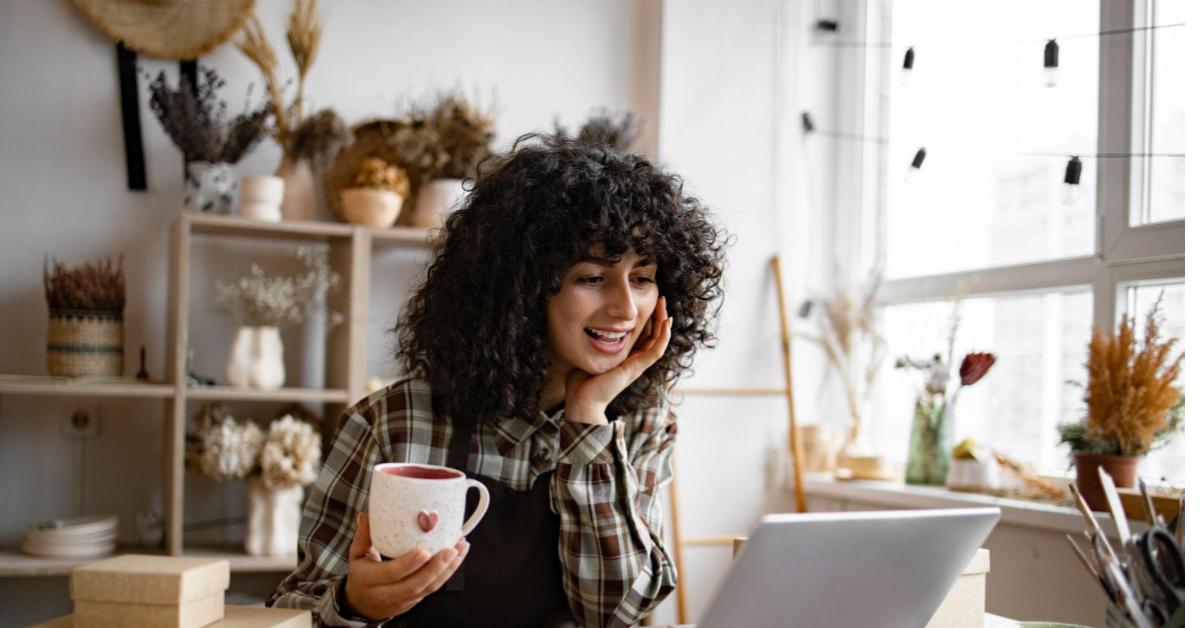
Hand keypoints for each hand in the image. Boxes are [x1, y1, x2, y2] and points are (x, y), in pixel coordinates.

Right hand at [342, 512, 469, 620]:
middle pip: (414, 584)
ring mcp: (402, 600)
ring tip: (460, 548)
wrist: (361, 604)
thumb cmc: (361, 574)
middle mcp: (386, 593)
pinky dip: (447, 573)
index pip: (391, 573)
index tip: (424, 551)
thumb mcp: (357, 555)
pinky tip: (457, 557)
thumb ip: (363, 535)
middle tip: (451, 548)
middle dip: (435, 567)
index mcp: (369, 579)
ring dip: (447, 569)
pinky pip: (432, 589)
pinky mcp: (414, 601)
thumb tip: (367, 514)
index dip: (408, 564)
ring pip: (428, 588)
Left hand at [565, 297, 671, 424]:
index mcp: (626, 357)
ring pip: (659, 341)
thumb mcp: (589, 355)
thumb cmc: (582, 381)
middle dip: (659, 317)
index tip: (649, 303)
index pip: (644, 336)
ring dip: (663, 323)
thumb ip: (591, 343)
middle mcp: (635, 361)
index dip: (649, 320)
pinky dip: (663, 337)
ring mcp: (638, 365)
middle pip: (654, 336)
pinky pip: (656, 351)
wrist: (582, 401)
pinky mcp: (636, 369)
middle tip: (661, 299)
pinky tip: (666, 323)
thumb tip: (584, 327)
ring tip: (664, 306)